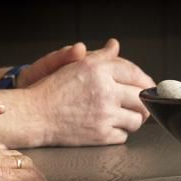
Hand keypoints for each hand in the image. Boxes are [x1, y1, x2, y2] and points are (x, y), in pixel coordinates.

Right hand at [25, 38, 154, 146]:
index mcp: (99, 69)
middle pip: (141, 97)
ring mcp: (105, 114)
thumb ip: (100, 56)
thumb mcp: (76, 65)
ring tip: (122, 116)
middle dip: (142, 102)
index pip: (136, 74)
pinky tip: (107, 126)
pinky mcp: (102, 135)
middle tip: (138, 104)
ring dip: (132, 118)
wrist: (35, 115)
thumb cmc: (52, 90)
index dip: (144, 81)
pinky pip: (124, 135)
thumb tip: (114, 45)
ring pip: (136, 119)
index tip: (146, 86)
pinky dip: (118, 132)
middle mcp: (104, 90)